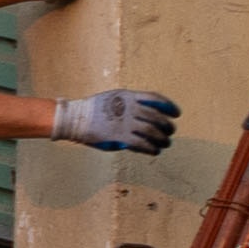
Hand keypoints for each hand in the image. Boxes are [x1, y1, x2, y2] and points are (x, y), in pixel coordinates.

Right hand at [50, 89, 183, 153]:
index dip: (169, 106)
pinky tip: (154, 151)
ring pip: (153, 131)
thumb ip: (128, 105)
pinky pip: (142, 144)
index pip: (155, 98)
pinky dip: (151, 148)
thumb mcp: (111, 98)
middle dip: (168, 125)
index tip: (176, 114)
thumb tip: (144, 117)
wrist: (72, 118)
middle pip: (157, 116)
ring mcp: (125, 122)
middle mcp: (129, 108)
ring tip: (165, 143)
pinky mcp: (120, 136)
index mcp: (127, 96)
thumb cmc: (90, 110)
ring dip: (162, 139)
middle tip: (171, 131)